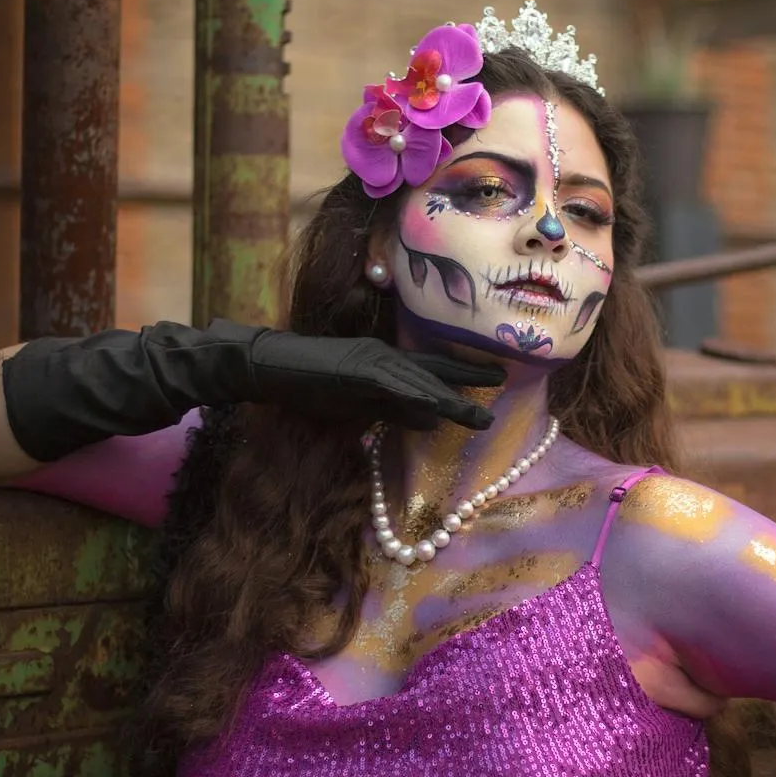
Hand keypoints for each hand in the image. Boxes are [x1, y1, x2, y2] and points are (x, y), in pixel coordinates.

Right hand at [249, 332, 506, 431]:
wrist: (272, 368)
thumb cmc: (311, 385)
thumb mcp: (362, 402)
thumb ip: (396, 409)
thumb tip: (432, 420)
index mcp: (387, 363)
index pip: (432, 368)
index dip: (464, 374)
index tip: (496, 379)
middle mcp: (385, 356)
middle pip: (434, 369)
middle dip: (468, 379)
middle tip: (503, 382)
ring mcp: (370, 360)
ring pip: (418, 379)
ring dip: (449, 396)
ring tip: (477, 412)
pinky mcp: (354, 370)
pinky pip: (389, 385)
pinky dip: (412, 395)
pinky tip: (434, 404)